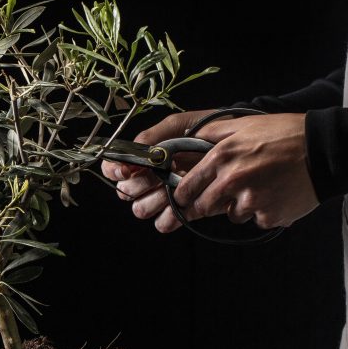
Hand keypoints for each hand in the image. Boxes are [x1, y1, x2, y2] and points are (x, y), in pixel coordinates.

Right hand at [101, 109, 217, 229]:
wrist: (234, 143)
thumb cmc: (203, 128)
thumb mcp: (176, 125)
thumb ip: (150, 138)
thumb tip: (129, 158)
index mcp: (142, 159)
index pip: (113, 170)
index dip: (115, 172)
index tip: (127, 170)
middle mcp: (148, 180)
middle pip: (126, 193)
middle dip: (140, 184)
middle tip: (158, 174)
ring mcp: (163, 197)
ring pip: (141, 209)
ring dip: (154, 200)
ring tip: (172, 188)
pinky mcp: (182, 211)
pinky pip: (162, 223)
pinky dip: (169, 216)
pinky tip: (181, 204)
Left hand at [105, 111, 319, 232]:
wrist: (324, 150)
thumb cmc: (284, 133)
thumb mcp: (243, 124)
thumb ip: (211, 133)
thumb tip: (185, 137)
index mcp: (221, 157)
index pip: (187, 187)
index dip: (183, 195)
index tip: (183, 197)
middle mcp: (232, 180)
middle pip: (203, 207)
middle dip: (208, 204)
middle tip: (223, 194)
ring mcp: (251, 201)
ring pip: (232, 214)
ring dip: (240, 206)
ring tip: (262, 186)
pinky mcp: (269, 216)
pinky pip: (256, 219)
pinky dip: (264, 211)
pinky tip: (277, 193)